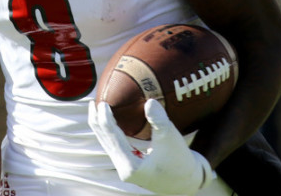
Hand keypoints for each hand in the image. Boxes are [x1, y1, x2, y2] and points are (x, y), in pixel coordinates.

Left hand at [88, 99, 213, 194]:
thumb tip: (149, 102)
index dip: (105, 118)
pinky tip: (109, 119)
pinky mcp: (129, 163)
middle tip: (93, 100)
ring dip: (101, 125)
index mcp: (131, 166)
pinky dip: (109, 131)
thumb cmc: (180, 160)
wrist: (186, 180)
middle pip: (104, 140)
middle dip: (97, 121)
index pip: (112, 137)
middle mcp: (124, 168)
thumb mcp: (171, 138)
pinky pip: (114, 144)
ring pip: (107, 142)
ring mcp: (125, 167)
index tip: (103, 101)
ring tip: (95, 107)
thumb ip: (159, 121)